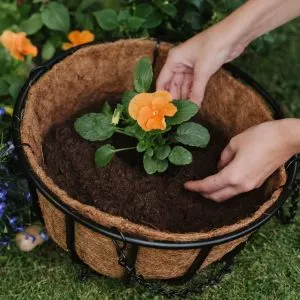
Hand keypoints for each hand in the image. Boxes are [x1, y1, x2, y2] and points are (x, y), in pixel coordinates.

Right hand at [156, 26, 246, 104]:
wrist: (233, 35)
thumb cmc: (214, 46)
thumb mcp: (202, 72)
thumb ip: (196, 92)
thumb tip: (193, 108)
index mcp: (174, 59)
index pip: (162, 81)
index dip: (162, 95)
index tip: (164, 109)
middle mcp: (179, 63)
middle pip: (173, 85)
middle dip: (175, 98)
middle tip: (176, 113)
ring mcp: (189, 66)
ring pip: (184, 86)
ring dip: (185, 97)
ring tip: (184, 111)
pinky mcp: (200, 69)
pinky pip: (193, 84)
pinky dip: (193, 93)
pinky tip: (193, 103)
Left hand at [184, 119, 299, 201]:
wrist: (287, 139)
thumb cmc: (261, 137)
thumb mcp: (235, 143)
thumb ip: (224, 157)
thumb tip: (220, 166)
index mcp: (234, 175)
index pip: (209, 186)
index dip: (196, 187)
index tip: (186, 186)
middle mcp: (242, 185)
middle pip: (217, 196)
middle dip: (203, 193)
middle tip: (193, 187)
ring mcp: (251, 186)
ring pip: (227, 196)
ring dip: (214, 193)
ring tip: (204, 186)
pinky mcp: (257, 183)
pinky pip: (236, 191)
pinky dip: (225, 189)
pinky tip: (220, 181)